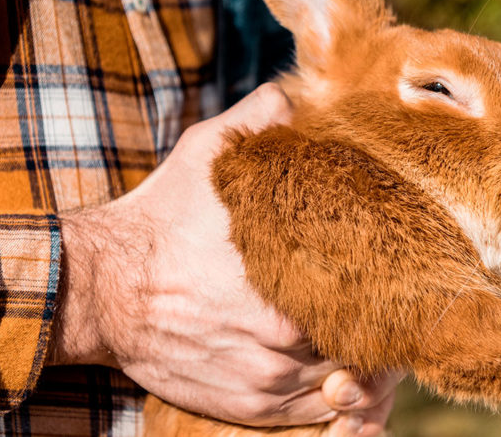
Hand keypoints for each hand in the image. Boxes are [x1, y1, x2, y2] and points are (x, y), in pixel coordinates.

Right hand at [48, 83, 396, 433]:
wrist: (100, 288)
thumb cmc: (158, 220)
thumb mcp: (207, 153)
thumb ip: (260, 120)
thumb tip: (296, 95)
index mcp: (292, 279)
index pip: (375, 295)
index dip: (395, 289)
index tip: (400, 276)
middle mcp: (286, 340)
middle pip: (365, 343)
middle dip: (382, 329)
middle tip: (395, 310)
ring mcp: (266, 379)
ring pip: (343, 386)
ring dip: (362, 369)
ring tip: (374, 347)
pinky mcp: (246, 406)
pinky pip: (312, 417)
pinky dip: (333, 402)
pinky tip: (342, 382)